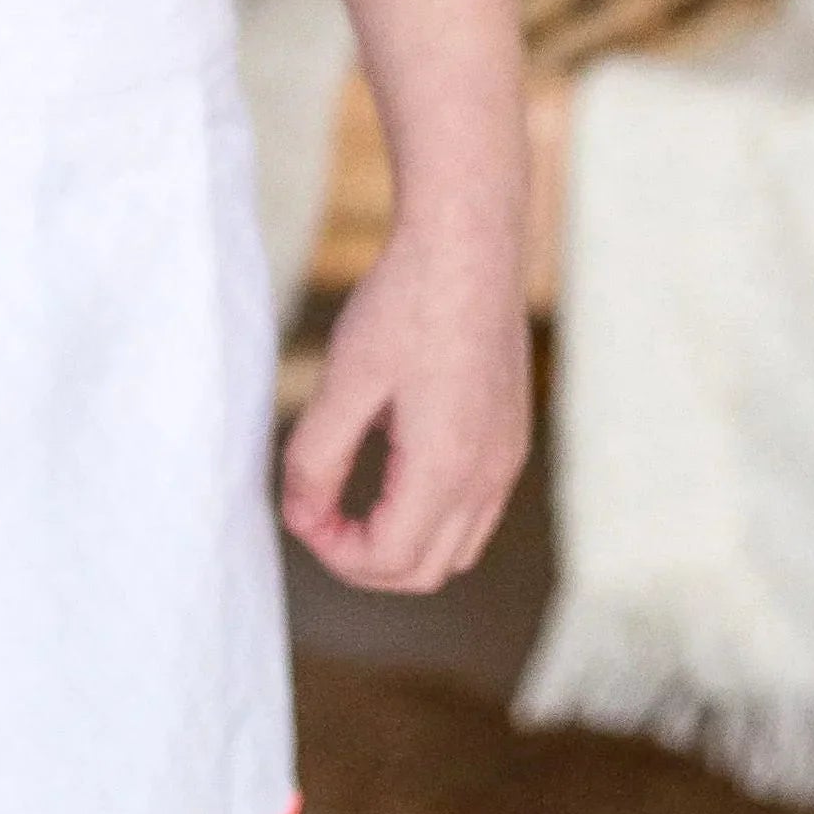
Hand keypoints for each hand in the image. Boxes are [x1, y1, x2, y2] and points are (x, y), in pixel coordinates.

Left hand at [277, 225, 528, 593]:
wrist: (467, 241)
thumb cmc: (404, 303)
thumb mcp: (343, 381)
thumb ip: (314, 459)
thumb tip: (301, 518)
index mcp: (447, 467)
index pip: (390, 560)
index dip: (335, 554)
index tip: (303, 512)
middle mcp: (489, 474)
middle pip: (426, 571)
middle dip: (365, 560)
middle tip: (320, 516)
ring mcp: (508, 457)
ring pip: (458, 548)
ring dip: (403, 544)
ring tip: (353, 500)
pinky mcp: (511, 435)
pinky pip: (476, 510)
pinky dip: (432, 516)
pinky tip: (394, 466)